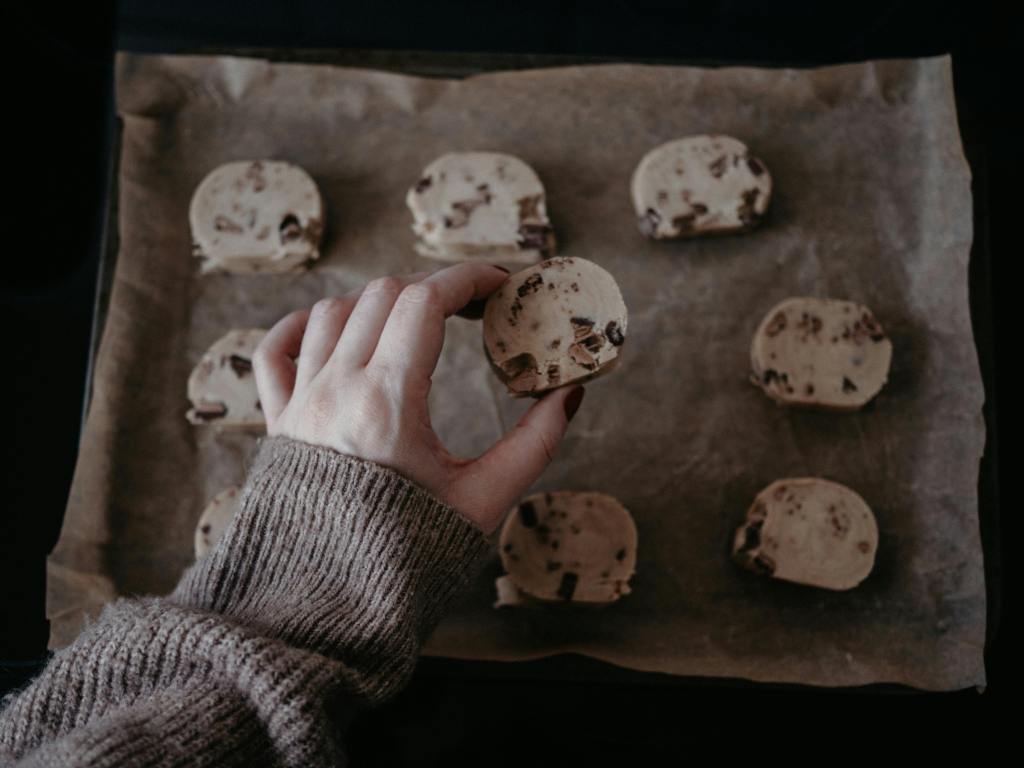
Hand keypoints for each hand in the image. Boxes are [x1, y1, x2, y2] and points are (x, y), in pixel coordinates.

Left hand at [252, 263, 584, 533]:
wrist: (326, 608)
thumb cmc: (408, 557)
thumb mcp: (484, 501)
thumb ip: (533, 444)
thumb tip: (570, 395)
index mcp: (388, 403)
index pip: (425, 300)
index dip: (468, 278)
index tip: (501, 283)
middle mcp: (336, 389)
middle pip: (383, 294)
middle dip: (433, 286)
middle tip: (471, 307)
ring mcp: (300, 402)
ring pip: (332, 312)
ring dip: (379, 303)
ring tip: (416, 322)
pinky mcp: (279, 422)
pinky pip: (275, 351)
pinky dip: (302, 326)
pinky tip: (333, 327)